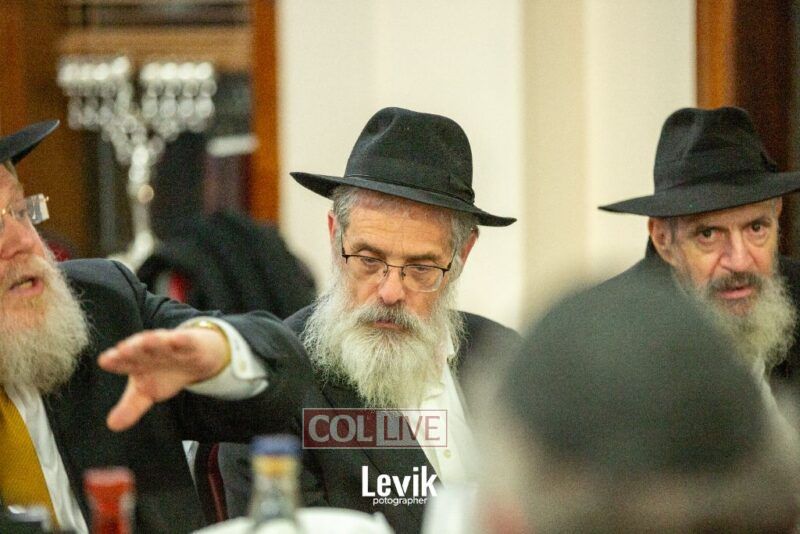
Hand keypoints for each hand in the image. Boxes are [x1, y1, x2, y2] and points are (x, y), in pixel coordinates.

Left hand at [98, 327, 228, 431]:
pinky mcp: (190, 343)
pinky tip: (177, 339)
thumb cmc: (165, 373)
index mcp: (135, 362)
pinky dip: (181, 339)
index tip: (106, 361)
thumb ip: (130, 408)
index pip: (122, 362)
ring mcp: (169, 345)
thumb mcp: (147, 393)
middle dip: (131, 349)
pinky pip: (185, 340)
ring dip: (154, 340)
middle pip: (138, 349)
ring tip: (148, 340)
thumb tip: (112, 426)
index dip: (114, 361)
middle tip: (122, 350)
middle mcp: (150, 350)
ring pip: (160, 342)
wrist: (195, 357)